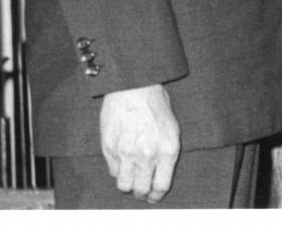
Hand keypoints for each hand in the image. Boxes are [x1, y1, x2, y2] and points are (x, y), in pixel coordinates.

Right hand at [100, 84, 179, 202]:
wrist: (132, 85)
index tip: (154, 196)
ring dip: (127, 184)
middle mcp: (147, 155)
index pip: (161, 186)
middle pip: (142, 190)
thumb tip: (160, 171)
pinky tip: (121, 162)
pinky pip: (112, 172)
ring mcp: (126, 153)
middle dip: (142, 192)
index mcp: (167, 149)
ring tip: (130, 178)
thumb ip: (167, 150)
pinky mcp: (109, 149)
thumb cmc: (154, 102)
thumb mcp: (171, 126)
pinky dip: (116, 171)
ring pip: (124, 185)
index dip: (157, 195)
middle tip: (141, 189)